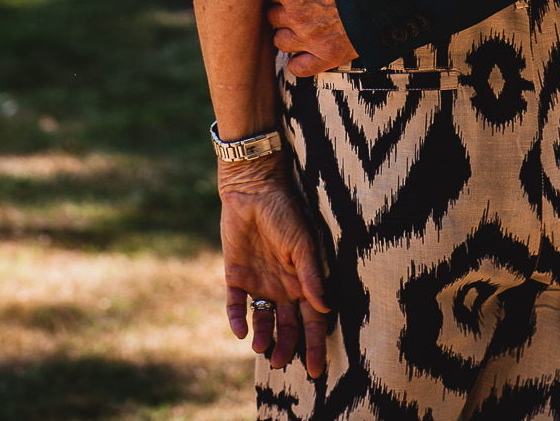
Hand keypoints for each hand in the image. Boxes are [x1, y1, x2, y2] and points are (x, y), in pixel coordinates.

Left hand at [218, 157, 330, 377]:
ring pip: (263, 320)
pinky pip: (236, 304)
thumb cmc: (285, 212)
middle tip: (281, 364)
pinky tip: (240, 330)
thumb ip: (311, 275)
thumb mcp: (302, 244)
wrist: (253, 189)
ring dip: (263, 336)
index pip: (312, 320)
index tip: (317, 370)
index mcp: (303, 281)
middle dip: (287, 347)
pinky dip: (238, 318)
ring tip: (261, 349)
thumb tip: (323, 308)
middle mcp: (283, 287)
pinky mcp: (235, 275)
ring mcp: (259, 282)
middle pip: (287, 326)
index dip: (315, 344)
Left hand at [268, 0, 357, 76]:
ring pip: (281, 41)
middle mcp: (294, 15)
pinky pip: (298, 67)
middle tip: (299, 4)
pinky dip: (298, 62)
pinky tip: (305, 52)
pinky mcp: (328, 55)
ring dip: (288, 34)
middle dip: (283, 9)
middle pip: (273, 16)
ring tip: (302, 27)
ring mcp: (310, 38)